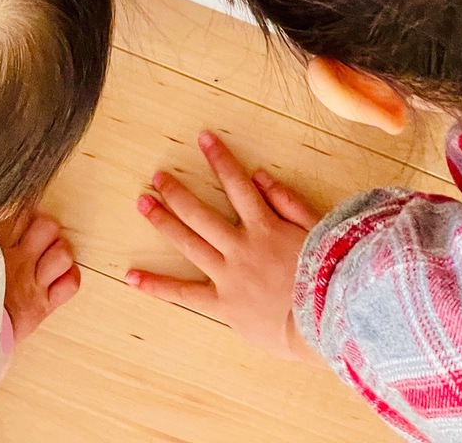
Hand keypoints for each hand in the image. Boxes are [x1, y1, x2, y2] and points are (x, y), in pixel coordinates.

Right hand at [0, 209, 81, 342]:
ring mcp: (32, 284)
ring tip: (49, 255)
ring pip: (62, 253)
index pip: (14, 212)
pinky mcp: (42, 306)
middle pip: (46, 226)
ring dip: (60, 251)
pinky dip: (69, 277)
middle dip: (45, 227)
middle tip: (36, 236)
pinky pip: (70, 284)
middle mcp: (16, 261)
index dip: (21, 208)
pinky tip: (60, 275)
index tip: (19, 211)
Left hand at [127, 131, 322, 361]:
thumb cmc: (330, 275)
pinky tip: (132, 276)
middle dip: (177, 191)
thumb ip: (288, 201)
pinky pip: (184, 293)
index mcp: (265, 227)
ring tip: (143, 203)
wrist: (328, 321)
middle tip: (158, 176)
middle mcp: (241, 247)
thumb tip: (260, 175)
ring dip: (163, 221)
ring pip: (189, 243)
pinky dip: (157, 284)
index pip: (237, 185)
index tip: (204, 139)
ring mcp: (228, 275)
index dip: (220, 160)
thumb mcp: (317, 230)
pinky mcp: (223, 304)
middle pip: (201, 213)